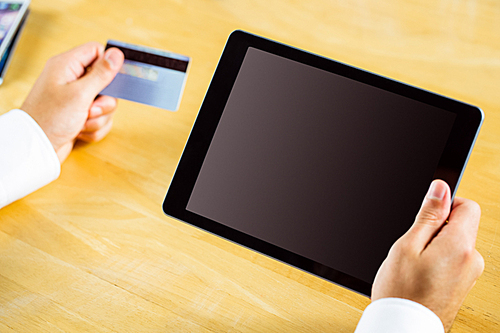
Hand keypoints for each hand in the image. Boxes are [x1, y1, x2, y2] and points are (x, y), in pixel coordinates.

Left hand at [21, 42, 124, 162]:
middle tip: (91, 109)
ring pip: (105, 103)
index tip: (111, 81)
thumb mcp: (80, 94)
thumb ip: (101, 73)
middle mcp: (71, 79)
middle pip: (106, 82)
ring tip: (82, 122)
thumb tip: (116, 54)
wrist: (37, 147)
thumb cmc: (50, 119)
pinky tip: (80, 131)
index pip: (97, 52)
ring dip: (99, 117)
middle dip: (104, 101)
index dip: (108, 65)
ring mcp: (75, 98)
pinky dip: (95, 127)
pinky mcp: (79, 114)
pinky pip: (100, 118)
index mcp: (67, 65)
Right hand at [372, 179, 483, 330]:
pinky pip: (454, 260)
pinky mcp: (463, 284)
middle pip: (461, 225)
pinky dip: (438, 261)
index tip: (425, 217)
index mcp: (460, 246)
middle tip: (414, 246)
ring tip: (415, 264)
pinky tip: (421, 274)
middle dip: (436, 228)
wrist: (405, 327)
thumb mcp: (407, 245)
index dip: (444, 205)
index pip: (468, 206)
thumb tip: (441, 188)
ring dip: (435, 246)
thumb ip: (428, 215)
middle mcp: (472, 260)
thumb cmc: (402, 291)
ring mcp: (470, 274)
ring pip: (455, 243)